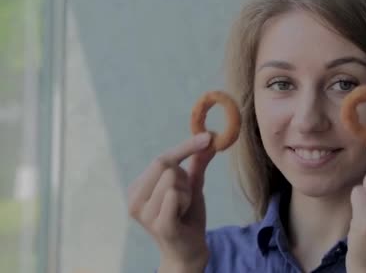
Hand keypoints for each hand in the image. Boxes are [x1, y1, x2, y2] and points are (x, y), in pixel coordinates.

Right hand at [127, 133, 215, 271]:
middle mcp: (134, 199)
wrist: (189, 251)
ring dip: (187, 193)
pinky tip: (182, 216)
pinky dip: (185, 200)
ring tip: (182, 209)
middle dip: (183, 176)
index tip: (207, 136)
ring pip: (172, 180)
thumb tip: (209, 138)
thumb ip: (197, 164)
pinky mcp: (160, 224)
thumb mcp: (192, 186)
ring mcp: (144, 214)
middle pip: (165, 165)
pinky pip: (174, 195)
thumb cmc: (187, 218)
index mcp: (138, 188)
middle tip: (184, 196)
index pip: (162, 158)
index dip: (185, 147)